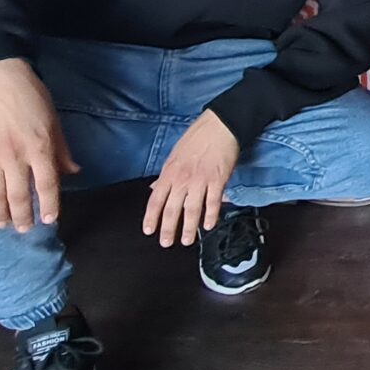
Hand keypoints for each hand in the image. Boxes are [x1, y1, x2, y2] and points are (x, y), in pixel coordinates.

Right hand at [0, 59, 76, 231]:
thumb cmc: (30, 96)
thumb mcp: (53, 120)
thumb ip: (61, 150)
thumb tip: (73, 173)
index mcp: (39, 147)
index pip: (47, 185)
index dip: (49, 206)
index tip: (50, 219)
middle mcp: (15, 155)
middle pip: (19, 195)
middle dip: (22, 216)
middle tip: (24, 229)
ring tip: (3, 224)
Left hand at [142, 110, 239, 247]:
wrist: (220, 126)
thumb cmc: (197, 138)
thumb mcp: (174, 156)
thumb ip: (165, 175)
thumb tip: (154, 188)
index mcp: (169, 173)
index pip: (155, 200)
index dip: (151, 217)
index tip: (149, 230)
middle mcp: (182, 179)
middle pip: (172, 209)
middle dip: (168, 229)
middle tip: (166, 243)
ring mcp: (201, 181)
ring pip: (192, 210)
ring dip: (189, 228)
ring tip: (188, 240)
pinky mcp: (218, 180)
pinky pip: (213, 202)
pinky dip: (211, 216)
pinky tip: (208, 225)